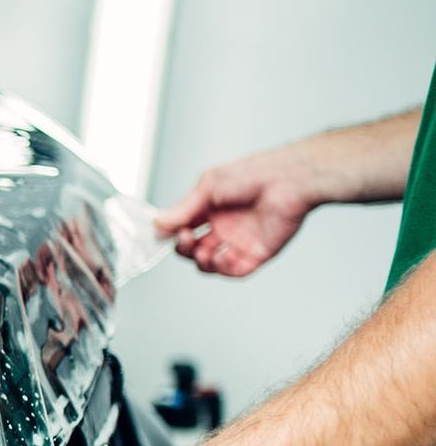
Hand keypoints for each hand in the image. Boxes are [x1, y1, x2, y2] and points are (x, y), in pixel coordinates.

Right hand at [155, 144, 328, 276]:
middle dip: (184, 248)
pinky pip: (234, 270)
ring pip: (210, 263)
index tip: (163, 233)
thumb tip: (158, 225)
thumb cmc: (253, 175)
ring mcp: (239, 242)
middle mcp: (223, 227)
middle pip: (192, 249)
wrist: (287, 180)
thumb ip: (183, 209)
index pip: (182, 228)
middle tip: (185, 238)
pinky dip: (223, 267)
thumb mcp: (208, 187)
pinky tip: (221, 255)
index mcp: (210, 210)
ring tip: (203, 251)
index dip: (171, 233)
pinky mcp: (256, 253)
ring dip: (201, 261)